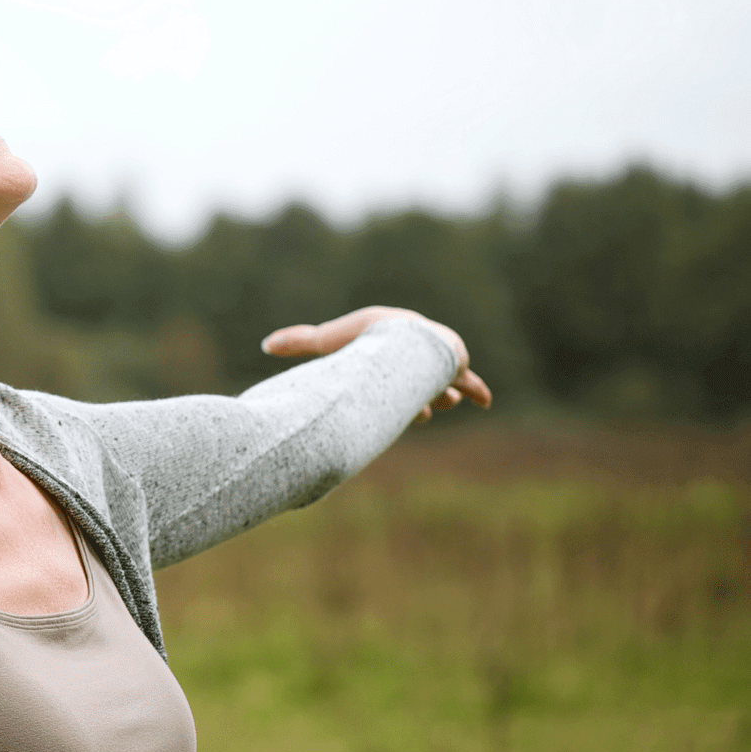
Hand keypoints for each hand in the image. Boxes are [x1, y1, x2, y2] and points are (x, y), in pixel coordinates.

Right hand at [259, 306, 492, 422]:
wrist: (402, 338)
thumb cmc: (362, 339)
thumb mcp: (325, 342)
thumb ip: (297, 342)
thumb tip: (265, 344)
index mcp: (385, 345)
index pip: (388, 369)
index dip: (389, 390)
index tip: (385, 406)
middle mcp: (412, 352)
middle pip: (414, 379)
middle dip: (416, 396)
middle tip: (418, 413)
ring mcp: (434, 358)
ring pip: (438, 384)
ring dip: (439, 396)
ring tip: (440, 404)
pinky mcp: (455, 364)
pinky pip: (467, 380)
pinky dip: (475, 390)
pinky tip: (485, 401)